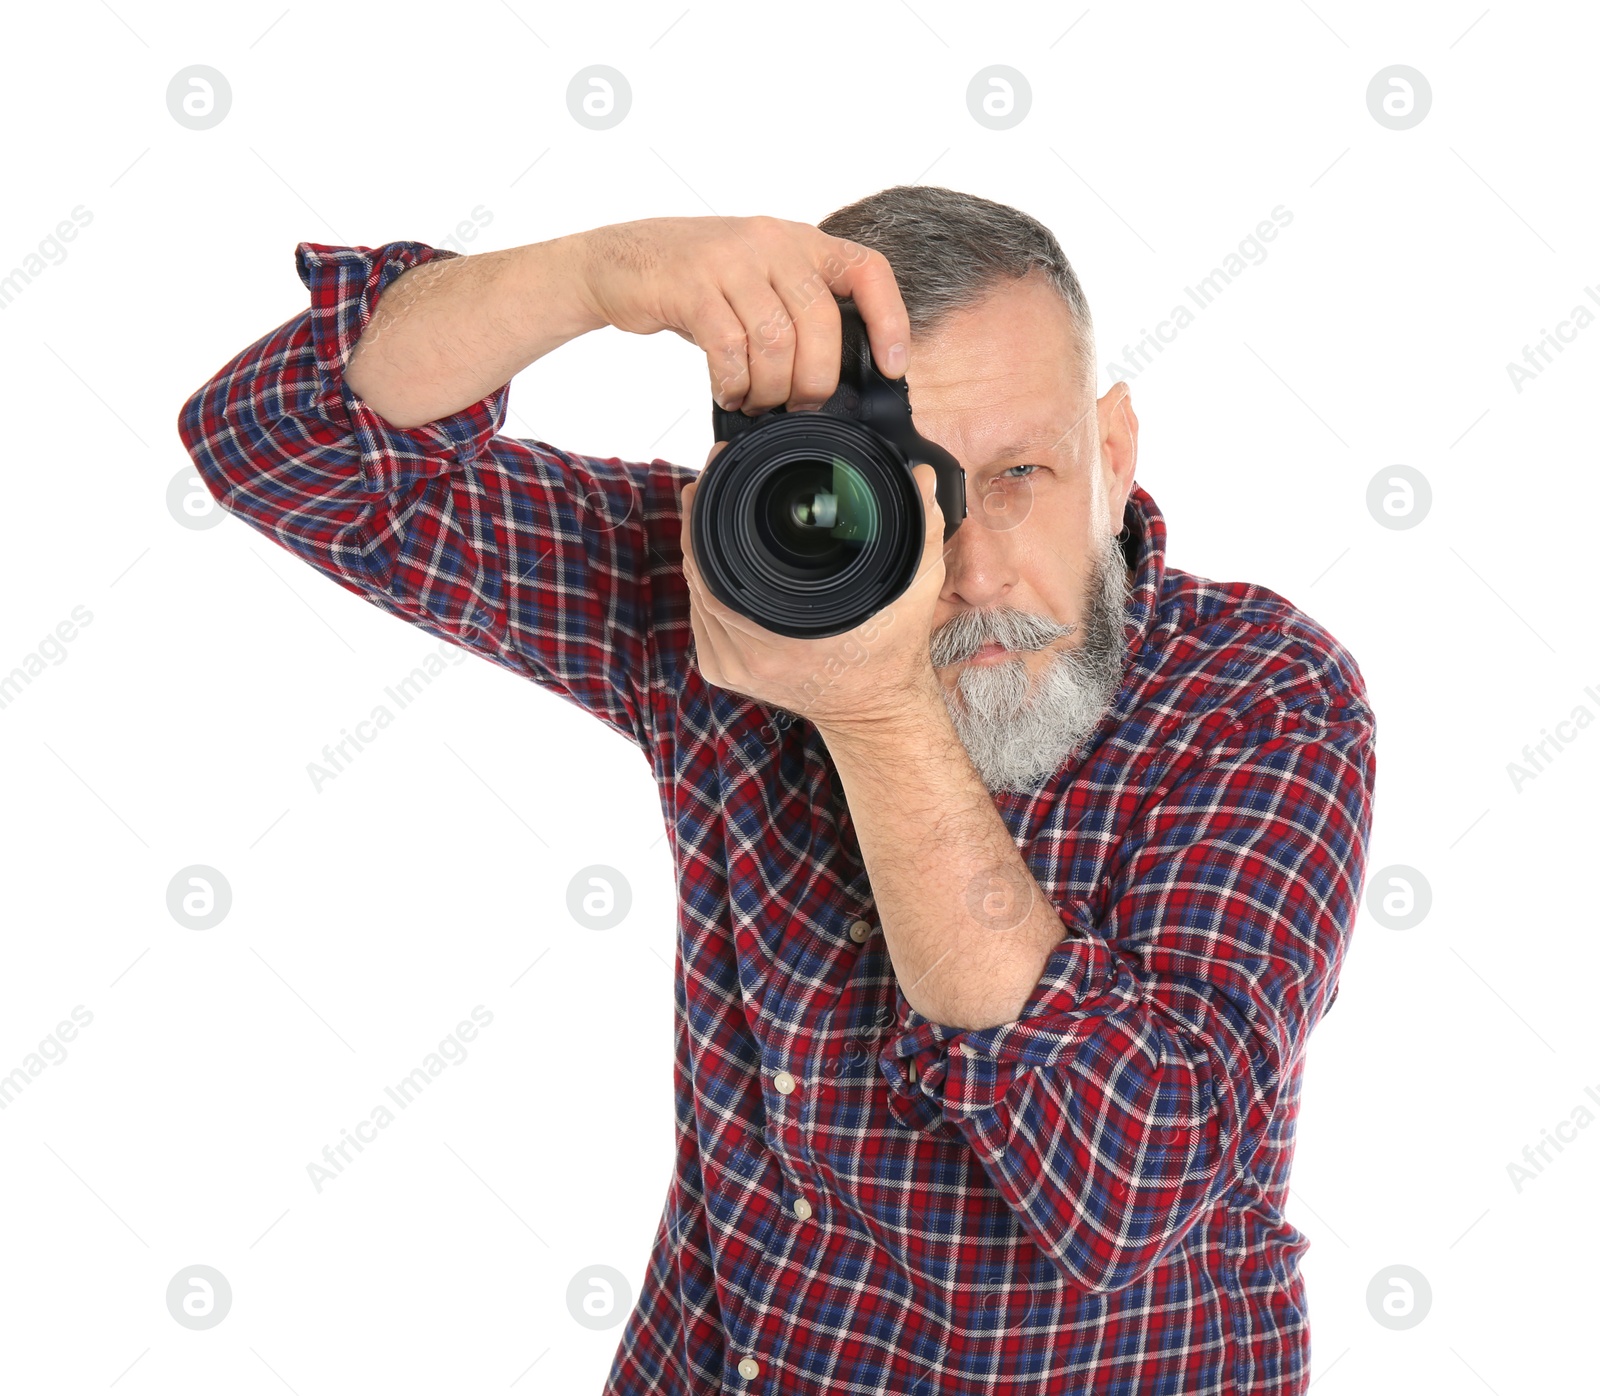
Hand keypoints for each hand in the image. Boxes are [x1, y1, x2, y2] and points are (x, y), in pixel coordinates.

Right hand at [574, 215, 910, 412]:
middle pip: (820, 321)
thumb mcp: (758, 281)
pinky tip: (728, 393)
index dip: (889, 320)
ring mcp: (730, 259)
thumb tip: (836, 380)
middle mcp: (771, 242)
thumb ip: (796, 311)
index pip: (867, 270)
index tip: (892, 365)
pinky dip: (733, 383)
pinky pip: (729, 347)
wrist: (618, 260)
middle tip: (799, 406)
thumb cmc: (697, 283)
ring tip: (757, 401)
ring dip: (770, 387)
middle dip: (815, 379)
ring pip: (775, 340)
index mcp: (799, 241)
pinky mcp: (691, 284)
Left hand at [679, 445, 947, 738]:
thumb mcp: (914, 587)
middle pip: (698, 571)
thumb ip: (922, 528)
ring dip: (699, 552)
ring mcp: (731, 667)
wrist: (876, 711)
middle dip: (699, 521)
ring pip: (694, 593)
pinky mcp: (723, 672)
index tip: (718, 470)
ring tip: (709, 509)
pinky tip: (715, 558)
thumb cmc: (892, 652)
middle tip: (709, 481)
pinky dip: (703, 584)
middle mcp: (749, 656)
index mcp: (785, 636)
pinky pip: (700, 617)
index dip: (710, 510)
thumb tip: (923, 477)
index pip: (717, 562)